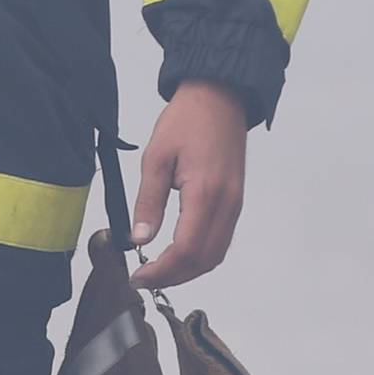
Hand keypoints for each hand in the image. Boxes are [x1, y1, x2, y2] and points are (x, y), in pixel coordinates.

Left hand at [130, 80, 248, 289]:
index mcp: (205, 194)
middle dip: (173, 277)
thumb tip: (139, 238)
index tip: (138, 276)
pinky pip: (221, 240)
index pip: (186, 251)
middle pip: (204, 261)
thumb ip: (148, 201)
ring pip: (216, 255)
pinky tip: (179, 252)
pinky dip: (201, 255)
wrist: (219, 96)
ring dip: (188, 270)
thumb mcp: (156, 157)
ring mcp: (235, 204)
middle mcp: (227, 204)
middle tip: (144, 278)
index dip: (162, 271)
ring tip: (159, 270)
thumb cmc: (187, 120)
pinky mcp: (236, 201)